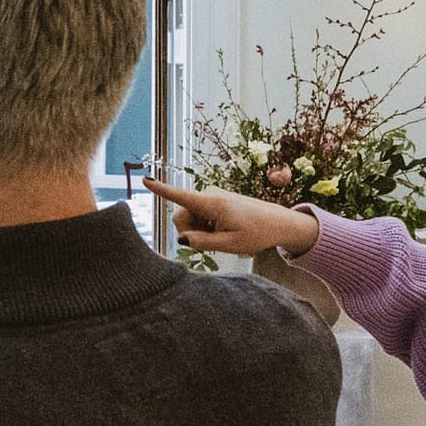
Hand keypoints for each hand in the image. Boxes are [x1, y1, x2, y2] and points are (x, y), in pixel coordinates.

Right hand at [143, 178, 320, 257]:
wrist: (280, 223)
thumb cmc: (257, 233)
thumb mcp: (228, 245)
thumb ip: (201, 243)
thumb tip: (182, 238)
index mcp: (211, 203)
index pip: (180, 197)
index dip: (161, 190)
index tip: (145, 180)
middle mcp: (209, 195)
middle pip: (181, 216)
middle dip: (189, 231)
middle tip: (213, 242)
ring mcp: (212, 197)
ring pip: (190, 218)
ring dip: (200, 230)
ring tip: (223, 236)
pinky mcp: (216, 201)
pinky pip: (200, 216)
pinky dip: (206, 227)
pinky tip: (224, 231)